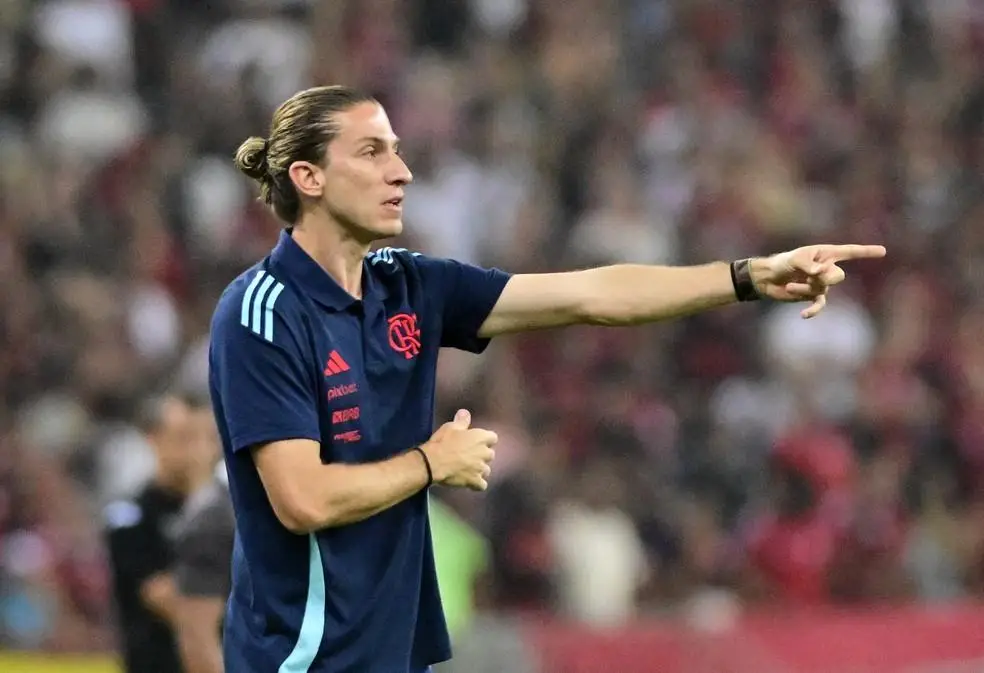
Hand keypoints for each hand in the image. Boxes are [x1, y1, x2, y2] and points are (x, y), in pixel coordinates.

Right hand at [420, 409, 497, 491]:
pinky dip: (477, 484)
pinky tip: (469, 482)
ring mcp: (480, 468)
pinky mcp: (474, 481)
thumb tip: (465, 412)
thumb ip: (462, 421)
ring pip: (486, 470)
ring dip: (479, 470)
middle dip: (482, 456)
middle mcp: (484, 453)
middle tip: (469, 456)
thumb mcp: (450, 427)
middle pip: (490, 455)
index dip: (485, 440)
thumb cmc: (441, 442)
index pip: (493, 438)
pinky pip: (482, 485)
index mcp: (480, 437)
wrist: (432, 462)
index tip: (476, 442)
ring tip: (467, 470)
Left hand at [750, 244, 886, 318]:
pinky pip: (819, 305)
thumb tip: (821, 273)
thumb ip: (809, 266)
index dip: (866, 252)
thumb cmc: (783, 262)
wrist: (768, 278)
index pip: (850, 252)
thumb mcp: (794, 260)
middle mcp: (827, 268)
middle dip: (824, 278)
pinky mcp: (812, 296)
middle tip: (809, 276)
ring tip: (789, 285)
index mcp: (826, 254)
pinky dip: (813, 310)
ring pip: (822, 289)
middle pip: (838, 277)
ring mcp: (821, 283)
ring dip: (804, 289)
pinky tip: (803, 315)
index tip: (883, 251)